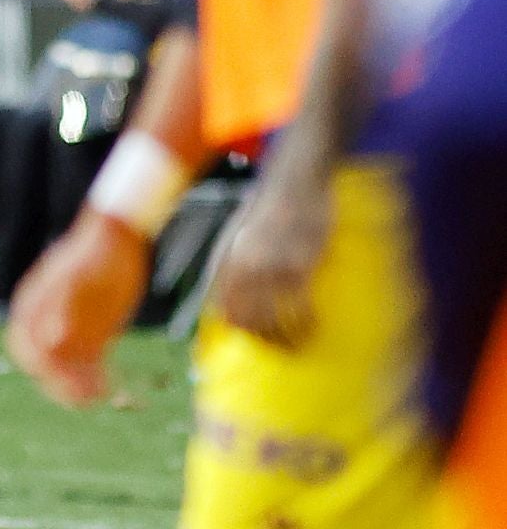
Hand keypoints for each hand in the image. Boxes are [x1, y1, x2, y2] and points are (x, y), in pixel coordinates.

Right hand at [6, 209, 151, 407]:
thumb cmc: (96, 254)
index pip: (24, 343)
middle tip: (78, 396)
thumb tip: (50, 337)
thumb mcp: (80, 275)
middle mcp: (49, 320)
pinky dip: (97, 379)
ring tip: (98, 396)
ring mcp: (72, 329)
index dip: (36, 364)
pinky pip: (91, 365)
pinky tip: (110, 388)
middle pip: (44, 362)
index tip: (53, 377)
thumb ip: (63, 303)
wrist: (119, 237)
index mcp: (35, 304)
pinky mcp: (95, 336)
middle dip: (57, 383)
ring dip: (79, 386)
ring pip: (68, 368)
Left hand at [211, 162, 330, 349]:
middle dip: (263, 339)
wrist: (295, 181)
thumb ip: (224, 266)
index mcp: (226, 259)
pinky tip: (313, 327)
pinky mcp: (300, 266)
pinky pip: (300, 308)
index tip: (250, 337)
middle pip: (247, 320)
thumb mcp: (233, 233)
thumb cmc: (265, 207)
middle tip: (278, 346)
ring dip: (285, 339)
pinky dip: (306, 324)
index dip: (236, 328)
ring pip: (273, 320)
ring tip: (296, 344)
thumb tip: (216, 301)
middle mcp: (243, 267)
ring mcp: (271, 268)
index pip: (223, 309)